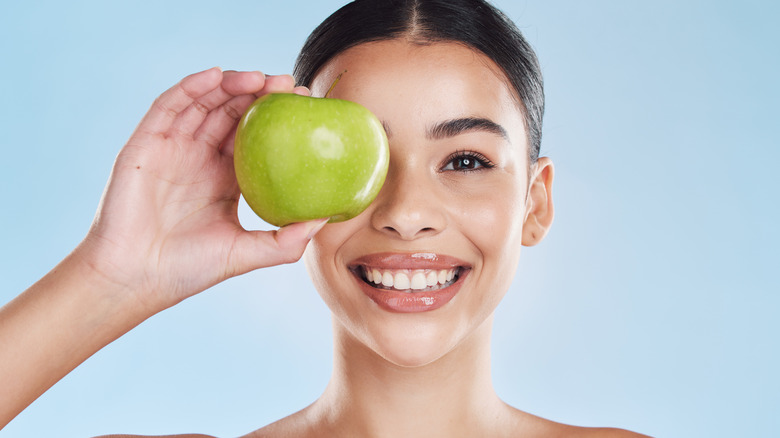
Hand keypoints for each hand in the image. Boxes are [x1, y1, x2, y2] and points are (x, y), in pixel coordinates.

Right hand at [79, 67, 325, 312]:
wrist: (135, 279)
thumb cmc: (188, 270)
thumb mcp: (246, 253)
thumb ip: (286, 241)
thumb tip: (326, 220)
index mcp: (225, 178)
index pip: (255, 137)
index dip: (278, 118)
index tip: (305, 105)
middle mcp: (200, 157)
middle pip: (232, 112)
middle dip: (260, 93)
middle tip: (287, 84)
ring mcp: (172, 148)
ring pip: (204, 103)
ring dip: (230, 84)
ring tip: (259, 77)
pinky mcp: (145, 144)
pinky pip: (168, 107)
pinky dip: (190, 88)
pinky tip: (215, 76)